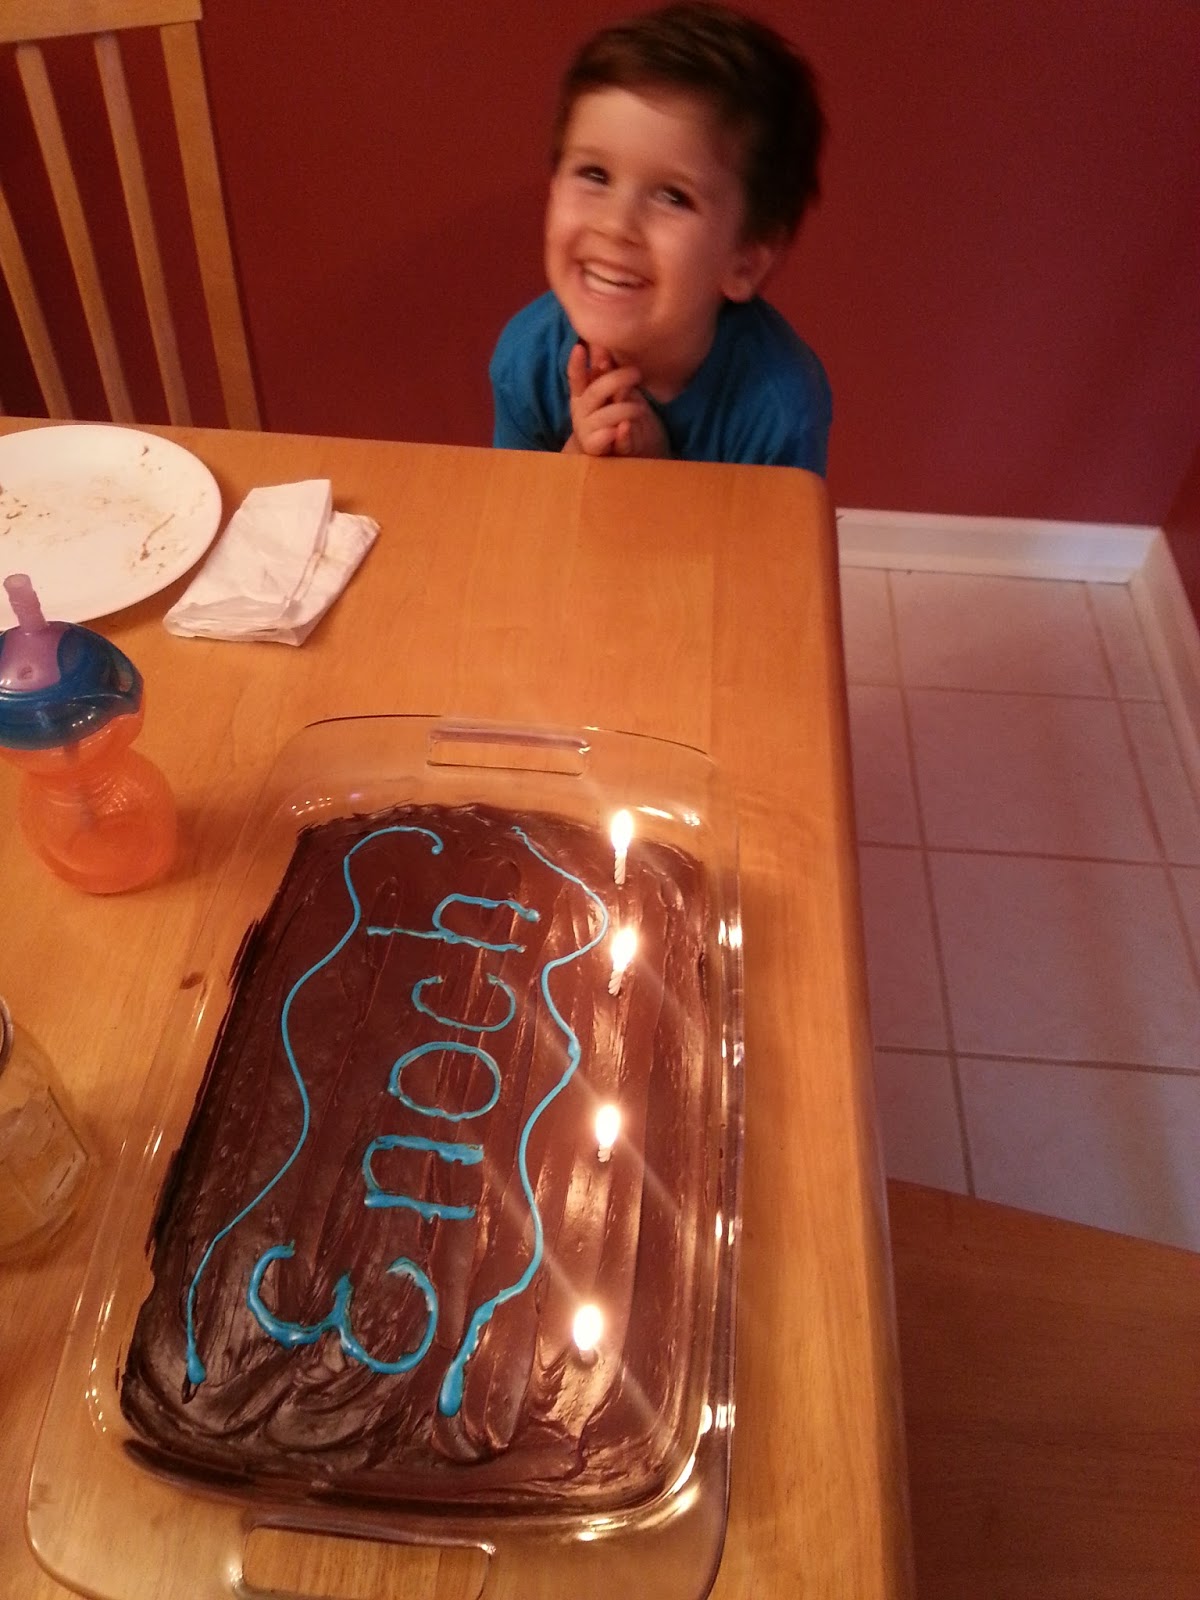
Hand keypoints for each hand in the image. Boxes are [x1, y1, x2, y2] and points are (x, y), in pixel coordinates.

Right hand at [563, 343, 668, 458]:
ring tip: (640, 409)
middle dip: (615, 380)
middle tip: (636, 373)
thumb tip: (602, 343)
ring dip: (624, 409)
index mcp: (583, 395)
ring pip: (604, 416)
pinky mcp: (600, 451)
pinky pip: (608, 440)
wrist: (632, 454)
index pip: (576, 377)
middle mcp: (581, 413)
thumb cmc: (623, 416)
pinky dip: (618, 433)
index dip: (576, 364)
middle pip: (594, 393)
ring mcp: (588, 432)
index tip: (580, 348)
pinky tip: (624, 428)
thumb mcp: (617, 391)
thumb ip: (607, 371)